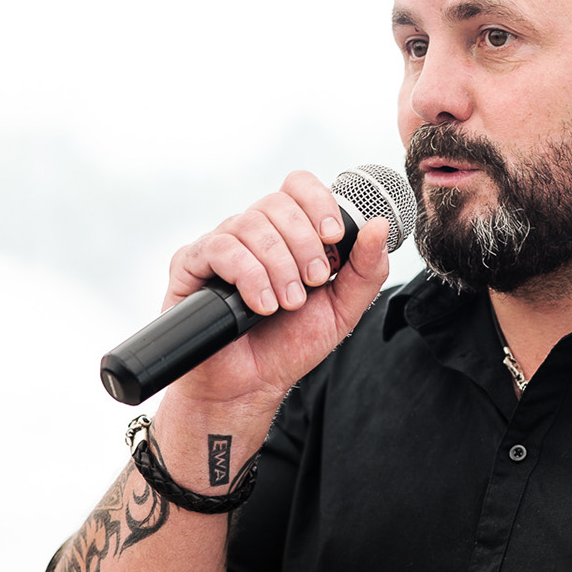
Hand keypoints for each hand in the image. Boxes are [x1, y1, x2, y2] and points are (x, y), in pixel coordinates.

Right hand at [161, 170, 392, 411]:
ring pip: (250, 224)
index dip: (318, 203)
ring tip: (287, 304)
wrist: (249, 385)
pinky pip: (220, 247)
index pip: (298, 186)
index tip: (333, 238)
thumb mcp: (342, 309)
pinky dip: (249, 276)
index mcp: (287, 233)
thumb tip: (380, 226)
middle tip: (311, 284)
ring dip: (278, 266)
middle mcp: (252, 232)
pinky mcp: (191, 263)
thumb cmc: (289, 345)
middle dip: (303, 245)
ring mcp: (221, 245)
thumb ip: (365, 270)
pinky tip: (261, 305)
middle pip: (277, 203)